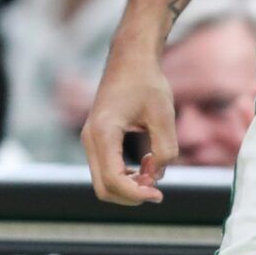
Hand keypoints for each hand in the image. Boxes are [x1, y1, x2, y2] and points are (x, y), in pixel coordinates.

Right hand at [82, 48, 177, 205]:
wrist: (131, 58)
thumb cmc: (147, 82)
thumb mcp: (164, 115)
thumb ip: (165, 150)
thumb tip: (156, 176)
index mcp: (103, 132)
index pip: (113, 180)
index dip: (136, 194)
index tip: (158, 194)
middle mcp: (90, 138)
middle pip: (103, 189)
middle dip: (131, 196)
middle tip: (157, 190)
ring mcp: (90, 139)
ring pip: (103, 182)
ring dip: (128, 187)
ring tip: (153, 173)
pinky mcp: (96, 139)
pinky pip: (105, 170)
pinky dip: (124, 177)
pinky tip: (146, 166)